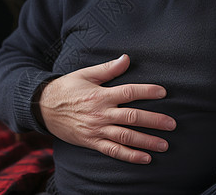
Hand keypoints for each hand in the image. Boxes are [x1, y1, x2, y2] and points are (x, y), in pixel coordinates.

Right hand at [38, 54, 175, 163]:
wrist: (43, 108)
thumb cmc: (66, 88)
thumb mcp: (85, 74)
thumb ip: (108, 69)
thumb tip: (127, 57)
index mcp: (101, 95)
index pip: (129, 92)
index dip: (147, 92)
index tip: (163, 92)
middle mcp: (101, 113)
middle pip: (132, 117)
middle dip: (154, 121)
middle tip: (172, 124)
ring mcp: (96, 130)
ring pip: (126, 137)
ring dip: (146, 141)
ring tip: (164, 144)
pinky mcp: (92, 142)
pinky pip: (113, 151)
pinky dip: (130, 156)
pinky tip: (145, 158)